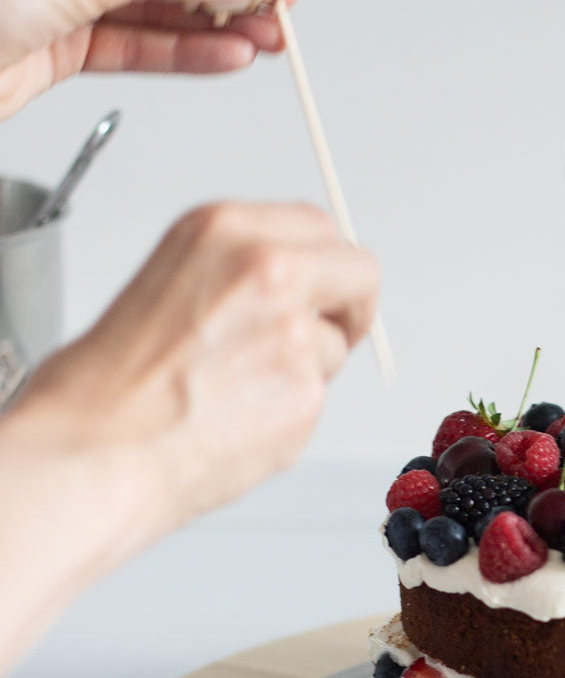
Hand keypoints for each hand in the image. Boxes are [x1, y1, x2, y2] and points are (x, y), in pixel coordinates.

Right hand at [13, 202, 379, 537]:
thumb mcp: (169, 278)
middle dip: (347, 306)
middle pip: (359, 273)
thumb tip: (295, 285)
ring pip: (337, 344)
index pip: (320, 228)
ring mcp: (294, 331)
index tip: (325, 285)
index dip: (327, 265)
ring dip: (308, 367)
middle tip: (321, 334)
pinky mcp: (306, 391)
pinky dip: (289, 413)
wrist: (93, 449)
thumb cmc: (106, 383)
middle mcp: (268, 269)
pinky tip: (237, 420)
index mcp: (226, 230)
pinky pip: (318, 398)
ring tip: (238, 390)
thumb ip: (239, 272)